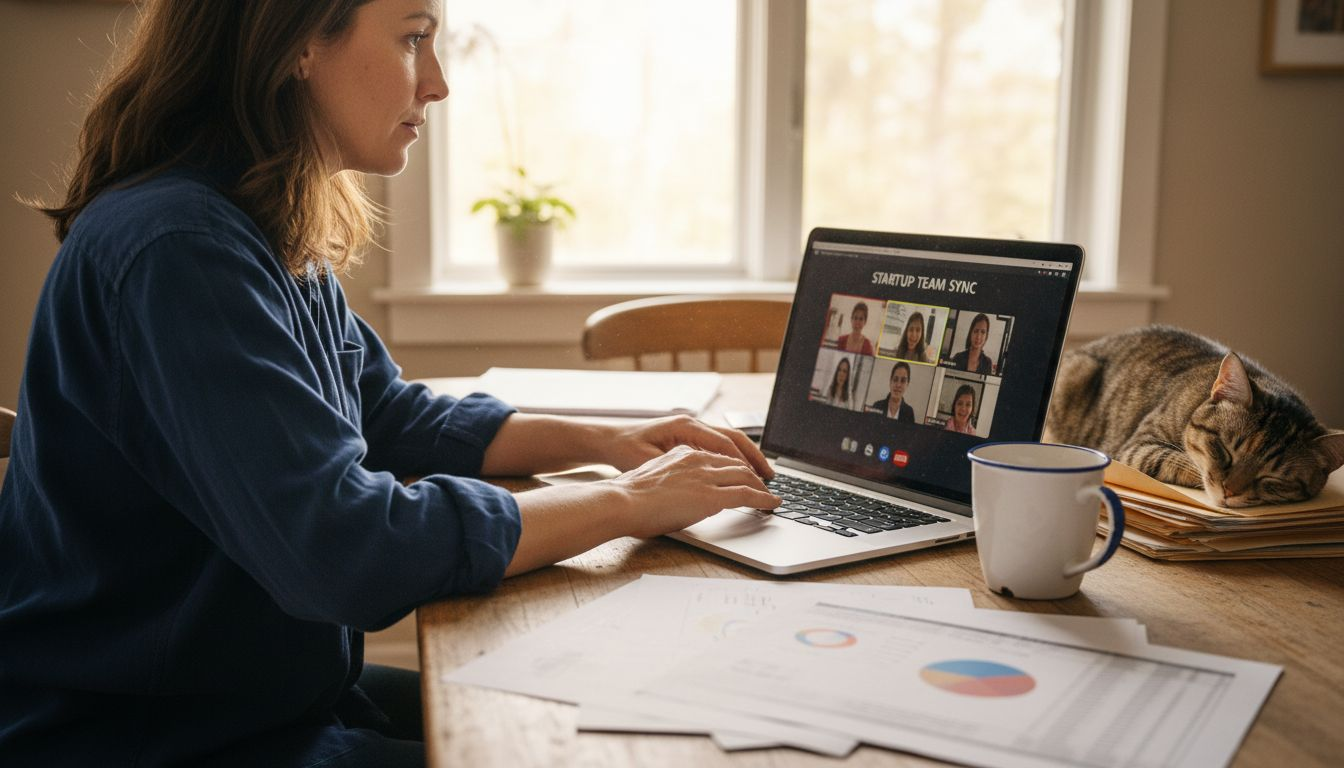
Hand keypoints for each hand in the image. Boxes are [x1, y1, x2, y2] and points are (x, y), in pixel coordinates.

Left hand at [600, 414, 772, 478]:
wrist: (608, 440)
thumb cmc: (624, 451)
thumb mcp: (649, 462)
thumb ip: (677, 469)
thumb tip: (704, 481)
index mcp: (685, 426)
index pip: (725, 444)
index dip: (745, 464)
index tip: (759, 481)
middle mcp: (692, 423)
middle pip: (734, 438)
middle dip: (755, 458)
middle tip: (771, 478)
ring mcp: (691, 428)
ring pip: (729, 440)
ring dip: (747, 457)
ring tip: (762, 476)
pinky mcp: (689, 437)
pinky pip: (718, 446)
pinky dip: (733, 458)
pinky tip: (740, 474)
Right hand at [606, 445, 780, 537]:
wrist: (621, 501)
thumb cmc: (628, 497)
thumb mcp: (654, 478)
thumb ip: (672, 480)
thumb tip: (678, 494)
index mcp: (683, 453)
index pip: (718, 455)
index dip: (735, 465)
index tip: (742, 474)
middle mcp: (697, 459)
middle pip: (737, 463)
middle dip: (754, 473)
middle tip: (765, 484)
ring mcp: (705, 476)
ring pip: (746, 476)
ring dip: (762, 487)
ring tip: (770, 496)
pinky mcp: (711, 496)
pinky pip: (747, 494)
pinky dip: (764, 499)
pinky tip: (772, 505)